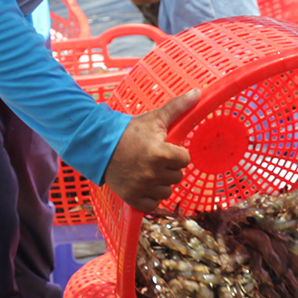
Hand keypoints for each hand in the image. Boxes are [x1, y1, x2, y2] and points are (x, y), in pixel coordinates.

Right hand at [104, 89, 201, 212]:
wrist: (99, 145)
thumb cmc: (129, 132)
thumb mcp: (154, 118)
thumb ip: (178, 107)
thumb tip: (198, 92)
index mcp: (160, 153)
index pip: (185, 160)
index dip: (177, 153)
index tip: (166, 149)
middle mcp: (152, 173)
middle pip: (177, 176)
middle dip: (169, 167)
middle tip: (154, 159)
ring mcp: (142, 187)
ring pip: (167, 191)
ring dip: (161, 183)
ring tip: (147, 170)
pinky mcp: (132, 198)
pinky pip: (153, 204)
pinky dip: (150, 197)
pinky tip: (144, 184)